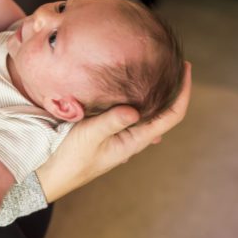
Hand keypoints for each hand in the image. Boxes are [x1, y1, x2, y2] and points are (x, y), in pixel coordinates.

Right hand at [36, 62, 192, 201]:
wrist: (52, 175)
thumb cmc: (71, 159)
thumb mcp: (90, 136)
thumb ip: (112, 121)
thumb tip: (135, 109)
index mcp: (136, 140)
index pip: (171, 116)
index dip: (183, 92)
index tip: (186, 68)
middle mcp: (134, 138)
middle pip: (164, 112)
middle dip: (172, 88)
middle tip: (172, 62)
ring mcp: (122, 136)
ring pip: (147, 112)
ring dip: (155, 93)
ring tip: (154, 70)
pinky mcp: (109, 132)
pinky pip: (129, 113)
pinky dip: (136, 98)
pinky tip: (129, 89)